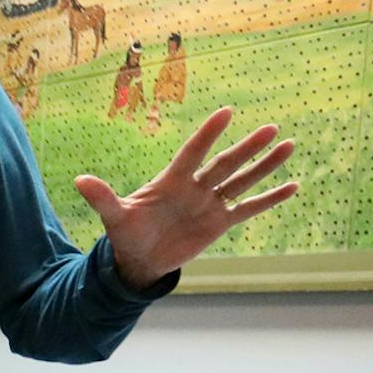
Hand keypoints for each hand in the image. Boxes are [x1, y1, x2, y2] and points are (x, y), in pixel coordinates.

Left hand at [73, 107, 298, 288]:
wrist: (138, 260)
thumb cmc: (126, 234)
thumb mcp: (114, 216)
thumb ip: (102, 198)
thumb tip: (79, 180)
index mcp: (171, 181)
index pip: (193, 152)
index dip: (208, 134)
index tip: (226, 112)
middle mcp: (195, 187)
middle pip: (225, 164)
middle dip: (247, 148)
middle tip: (271, 128)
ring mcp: (210, 204)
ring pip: (242, 181)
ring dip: (264, 165)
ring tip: (288, 144)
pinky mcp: (219, 222)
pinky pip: (249, 208)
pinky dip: (270, 199)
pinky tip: (293, 186)